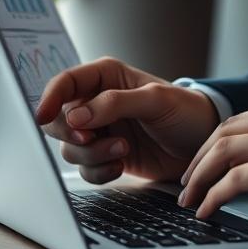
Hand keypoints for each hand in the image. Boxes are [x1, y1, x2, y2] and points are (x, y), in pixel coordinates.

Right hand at [35, 57, 219, 183]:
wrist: (204, 143)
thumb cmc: (186, 110)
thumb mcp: (156, 100)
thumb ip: (116, 103)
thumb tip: (76, 116)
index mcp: (106, 77)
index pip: (65, 82)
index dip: (49, 98)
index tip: (43, 116)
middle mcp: (96, 103)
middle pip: (58, 120)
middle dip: (72, 134)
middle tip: (91, 138)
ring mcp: (100, 131)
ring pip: (70, 148)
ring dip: (92, 154)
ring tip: (123, 150)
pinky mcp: (106, 156)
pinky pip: (85, 169)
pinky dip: (99, 171)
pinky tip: (121, 165)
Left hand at [177, 92, 247, 233]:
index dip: (222, 140)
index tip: (210, 159)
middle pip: (227, 129)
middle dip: (201, 156)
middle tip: (189, 180)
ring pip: (222, 150)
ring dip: (200, 175)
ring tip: (190, 198)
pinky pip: (234, 179)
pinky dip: (214, 195)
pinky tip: (208, 209)